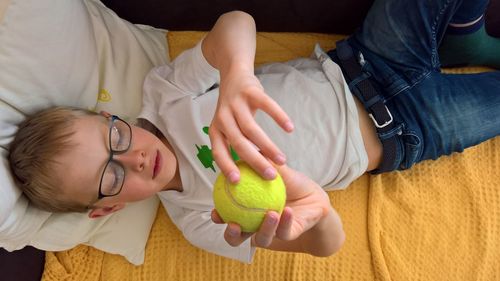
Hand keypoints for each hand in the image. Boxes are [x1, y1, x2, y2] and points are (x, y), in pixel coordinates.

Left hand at [209, 64, 293, 182]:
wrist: (233, 74)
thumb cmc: (234, 109)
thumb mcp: (227, 126)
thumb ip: (235, 144)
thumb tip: (247, 174)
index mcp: (215, 130)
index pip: (218, 152)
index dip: (226, 167)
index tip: (238, 182)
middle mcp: (223, 118)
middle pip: (239, 144)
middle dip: (255, 162)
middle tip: (271, 176)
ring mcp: (236, 104)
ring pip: (252, 129)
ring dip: (268, 146)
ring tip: (282, 159)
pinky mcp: (251, 91)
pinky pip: (267, 105)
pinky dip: (279, 117)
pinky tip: (290, 128)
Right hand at [211, 165, 332, 247]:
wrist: (314, 196)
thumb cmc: (291, 182)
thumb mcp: (275, 170)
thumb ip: (260, 163)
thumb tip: (244, 147)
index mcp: (247, 211)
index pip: (228, 216)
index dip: (219, 217)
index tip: (216, 211)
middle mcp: (255, 225)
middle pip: (237, 237)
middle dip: (232, 235)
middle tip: (233, 224)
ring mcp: (272, 233)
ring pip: (261, 239)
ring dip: (264, 229)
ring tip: (270, 214)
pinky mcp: (289, 235)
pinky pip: (284, 232)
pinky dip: (284, 222)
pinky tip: (286, 212)